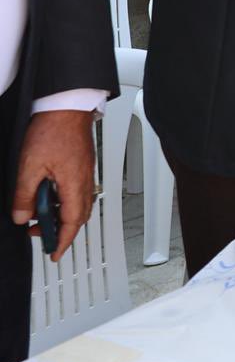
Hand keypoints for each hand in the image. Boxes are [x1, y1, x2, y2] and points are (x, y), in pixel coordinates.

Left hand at [11, 109, 96, 262]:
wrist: (67, 107)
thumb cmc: (52, 130)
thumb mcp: (29, 166)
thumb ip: (24, 195)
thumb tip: (21, 216)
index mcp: (74, 184)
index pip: (72, 222)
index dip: (63, 241)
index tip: (54, 254)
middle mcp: (84, 181)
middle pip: (79, 216)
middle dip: (61, 230)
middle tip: (40, 235)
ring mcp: (85, 172)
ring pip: (79, 204)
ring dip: (62, 215)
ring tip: (40, 216)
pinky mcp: (83, 165)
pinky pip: (78, 191)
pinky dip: (65, 201)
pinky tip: (49, 195)